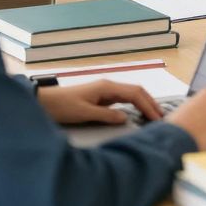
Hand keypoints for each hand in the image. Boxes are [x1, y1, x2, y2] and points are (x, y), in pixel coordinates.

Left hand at [37, 80, 162, 124]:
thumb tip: (126, 118)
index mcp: (107, 87)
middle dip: (150, 103)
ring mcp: (105, 91)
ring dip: (143, 104)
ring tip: (153, 116)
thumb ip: (106, 115)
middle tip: (161, 117)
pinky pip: (123, 100)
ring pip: (131, 95)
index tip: (157, 118)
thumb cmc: (62, 107)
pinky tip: (137, 114)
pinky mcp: (101, 98)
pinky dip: (134, 106)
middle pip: (136, 92)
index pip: (135, 94)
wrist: (44, 103)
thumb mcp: (84, 113)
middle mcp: (109, 86)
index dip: (147, 105)